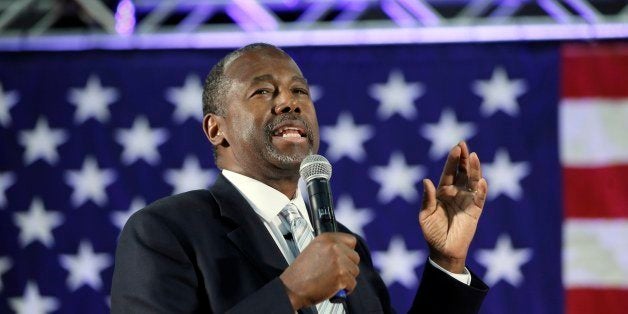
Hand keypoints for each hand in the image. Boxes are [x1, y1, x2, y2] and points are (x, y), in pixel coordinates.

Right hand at [279, 233, 359, 309]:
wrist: (292, 288)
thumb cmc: (300, 273)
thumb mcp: (313, 250)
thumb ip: (329, 247)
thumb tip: (345, 252)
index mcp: (326, 239)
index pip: (351, 240)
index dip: (348, 251)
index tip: (345, 258)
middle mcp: (333, 247)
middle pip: (355, 257)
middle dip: (348, 266)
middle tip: (336, 272)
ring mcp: (338, 261)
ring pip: (355, 271)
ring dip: (347, 278)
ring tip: (334, 280)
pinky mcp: (341, 275)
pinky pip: (352, 283)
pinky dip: (346, 289)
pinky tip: (335, 288)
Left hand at [419, 141, 487, 272]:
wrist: (443, 251)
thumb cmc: (432, 232)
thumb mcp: (425, 215)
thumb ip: (427, 199)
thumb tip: (426, 180)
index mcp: (442, 191)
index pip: (449, 172)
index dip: (452, 160)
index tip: (456, 147)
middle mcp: (456, 192)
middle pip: (462, 172)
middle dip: (463, 159)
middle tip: (464, 145)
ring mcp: (467, 200)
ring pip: (472, 181)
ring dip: (474, 169)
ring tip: (474, 157)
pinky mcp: (475, 211)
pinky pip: (480, 198)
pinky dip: (481, 190)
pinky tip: (480, 181)